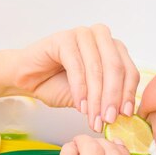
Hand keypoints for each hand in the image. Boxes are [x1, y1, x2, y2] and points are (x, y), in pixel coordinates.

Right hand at [12, 26, 139, 132]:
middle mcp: (100, 37)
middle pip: (115, 69)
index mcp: (112, 48)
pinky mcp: (64, 38)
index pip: (129, 71)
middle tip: (109, 119)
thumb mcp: (87, 97)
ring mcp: (82, 35)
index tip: (125, 116)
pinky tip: (79, 105)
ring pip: (97, 69)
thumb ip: (104, 101)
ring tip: (93, 118)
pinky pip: (77, 66)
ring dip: (95, 98)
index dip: (128, 95)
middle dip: (112, 98)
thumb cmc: (55, 84)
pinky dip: (80, 88)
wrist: (26, 79)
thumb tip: (123, 115)